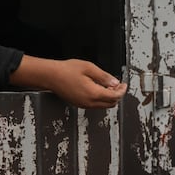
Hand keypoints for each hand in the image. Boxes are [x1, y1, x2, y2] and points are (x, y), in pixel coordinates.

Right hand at [11, 55, 127, 108]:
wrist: (50, 76)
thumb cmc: (66, 70)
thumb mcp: (89, 68)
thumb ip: (104, 76)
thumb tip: (115, 82)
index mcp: (94, 94)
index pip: (115, 96)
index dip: (122, 90)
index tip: (124, 85)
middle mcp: (89, 102)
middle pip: (111, 103)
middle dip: (117, 95)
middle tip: (118, 85)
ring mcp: (84, 104)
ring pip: (103, 105)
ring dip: (109, 97)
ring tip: (109, 86)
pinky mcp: (79, 104)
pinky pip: (95, 104)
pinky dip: (101, 98)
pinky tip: (99, 89)